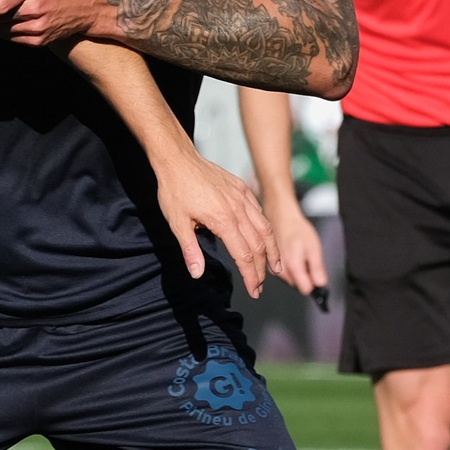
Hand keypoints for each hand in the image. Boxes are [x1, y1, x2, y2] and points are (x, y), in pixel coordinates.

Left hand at [152, 148, 272, 296]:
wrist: (178, 159)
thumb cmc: (174, 191)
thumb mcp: (177, 223)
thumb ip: (190, 250)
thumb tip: (197, 274)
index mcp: (223, 220)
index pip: (244, 255)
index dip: (250, 276)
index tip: (253, 290)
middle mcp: (238, 209)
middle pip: (258, 245)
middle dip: (262, 269)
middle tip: (260, 286)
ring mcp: (242, 197)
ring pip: (265, 227)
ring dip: (272, 249)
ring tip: (275, 267)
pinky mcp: (242, 188)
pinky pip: (259, 211)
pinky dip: (265, 227)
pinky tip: (264, 238)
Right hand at [267, 191, 327, 298]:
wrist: (279, 216)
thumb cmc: (297, 228)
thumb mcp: (313, 247)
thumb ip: (317, 268)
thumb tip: (320, 284)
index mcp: (292, 267)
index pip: (305, 290)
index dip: (314, 285)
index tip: (317, 277)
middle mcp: (280, 271)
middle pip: (297, 285)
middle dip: (304, 276)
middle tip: (307, 258)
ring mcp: (272, 268)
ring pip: (290, 279)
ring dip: (296, 271)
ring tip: (298, 253)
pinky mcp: (268, 265)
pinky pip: (283, 273)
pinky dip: (288, 266)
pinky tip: (290, 253)